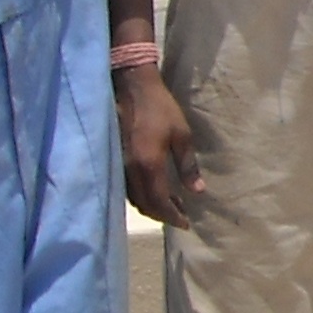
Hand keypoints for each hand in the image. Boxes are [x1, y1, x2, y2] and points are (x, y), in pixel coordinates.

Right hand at [114, 64, 206, 225]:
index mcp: (148, 166)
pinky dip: (141, 195)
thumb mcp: (182, 135)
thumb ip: (188, 166)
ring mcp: (119, 166)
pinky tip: (155, 190)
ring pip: (133, 198)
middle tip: (181, 215)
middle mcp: (130, 171)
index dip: (173, 216)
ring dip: (152, 206)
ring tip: (172, 204)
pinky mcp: (115, 160)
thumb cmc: (161, 109)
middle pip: (144, 205)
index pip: (159, 202)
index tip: (186, 224)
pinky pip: (126, 188)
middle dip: (163, 214)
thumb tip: (197, 191)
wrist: (132, 88)